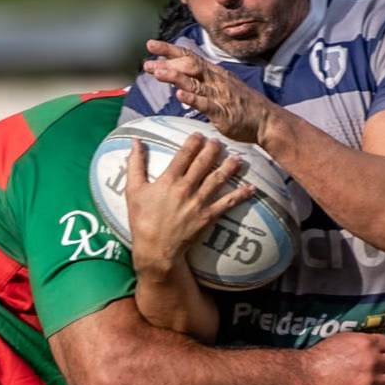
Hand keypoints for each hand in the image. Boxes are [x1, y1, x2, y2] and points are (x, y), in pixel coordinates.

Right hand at [125, 134, 254, 277]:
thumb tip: (135, 141)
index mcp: (169, 179)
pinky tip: (251, 187)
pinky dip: (241, 195)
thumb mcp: (133, 190)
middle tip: (219, 141)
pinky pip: (228, 203)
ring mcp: (199, 202)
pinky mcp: (209, 216)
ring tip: (238, 158)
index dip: (194, 142)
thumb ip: (135, 163)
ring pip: (218, 178)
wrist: (156, 249)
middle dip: (213, 149)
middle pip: (204, 162)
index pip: (185, 154)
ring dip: (230, 166)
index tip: (200, 134)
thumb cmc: (142, 220)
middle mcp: (186, 187)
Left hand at [143, 40, 278, 144]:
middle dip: (167, 62)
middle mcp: (215, 80)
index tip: (151, 45)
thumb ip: (202, 82)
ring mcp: (219, 96)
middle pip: (189, 65)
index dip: (170, 50)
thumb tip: (181, 77)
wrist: (266, 121)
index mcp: (214, 73)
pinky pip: (206, 104)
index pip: (189, 56)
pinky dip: (193, 99)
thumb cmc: (243, 106)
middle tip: (147, 62)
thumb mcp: (222, 87)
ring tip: (157, 73)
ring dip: (175, 77)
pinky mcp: (223, 113)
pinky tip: (180, 95)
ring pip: (194, 82)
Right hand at [301, 332, 384, 384]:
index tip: (382, 355)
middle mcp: (372, 361)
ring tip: (381, 381)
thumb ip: (365, 341)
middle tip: (383, 368)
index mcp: (367, 343)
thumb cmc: (323, 355)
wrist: (307, 375)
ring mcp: (369, 381)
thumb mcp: (345, 338)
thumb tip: (381, 347)